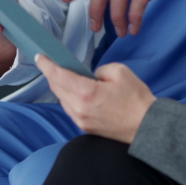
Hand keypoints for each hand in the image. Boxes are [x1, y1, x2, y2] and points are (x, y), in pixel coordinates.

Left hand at [35, 56, 154, 143]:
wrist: (146, 127)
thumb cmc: (136, 99)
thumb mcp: (120, 71)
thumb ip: (99, 70)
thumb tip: (91, 77)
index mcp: (86, 93)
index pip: (58, 76)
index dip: (46, 65)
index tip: (39, 56)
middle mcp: (79, 109)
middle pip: (57, 88)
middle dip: (52, 74)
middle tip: (50, 62)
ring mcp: (81, 120)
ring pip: (62, 99)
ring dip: (60, 87)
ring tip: (64, 75)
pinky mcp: (85, 127)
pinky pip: (70, 109)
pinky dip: (69, 97)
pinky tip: (75, 91)